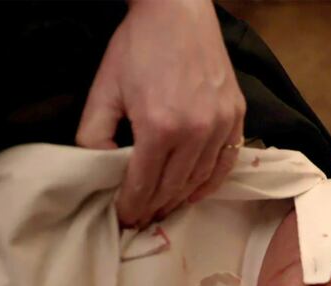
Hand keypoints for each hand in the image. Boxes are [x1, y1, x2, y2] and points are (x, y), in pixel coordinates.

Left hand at [76, 0, 245, 225]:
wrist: (179, 12)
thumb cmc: (138, 47)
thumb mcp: (104, 89)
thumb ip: (94, 133)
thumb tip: (100, 168)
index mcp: (160, 127)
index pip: (144, 183)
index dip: (132, 206)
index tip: (124, 219)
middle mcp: (196, 132)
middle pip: (174, 187)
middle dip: (154, 207)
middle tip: (142, 219)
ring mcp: (220, 125)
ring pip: (201, 179)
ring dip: (181, 199)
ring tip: (165, 208)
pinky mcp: (236, 117)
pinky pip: (226, 162)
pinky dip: (211, 183)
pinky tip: (196, 192)